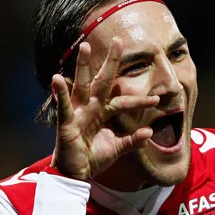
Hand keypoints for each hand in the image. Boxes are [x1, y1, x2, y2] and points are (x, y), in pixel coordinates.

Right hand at [50, 37, 159, 179]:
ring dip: (83, 66)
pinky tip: (57, 78)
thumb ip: (133, 141)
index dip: (139, 100)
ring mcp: (78, 113)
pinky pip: (64, 105)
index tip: (157, 98)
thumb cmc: (93, 158)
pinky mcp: (66, 123)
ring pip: (82, 85)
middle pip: (103, 80)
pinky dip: (61, 93)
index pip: (124, 102)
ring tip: (85, 47)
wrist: (76, 173)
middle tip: (119, 41)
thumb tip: (149, 132)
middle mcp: (91, 108)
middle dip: (110, 62)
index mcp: (104, 113)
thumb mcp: (118, 149)